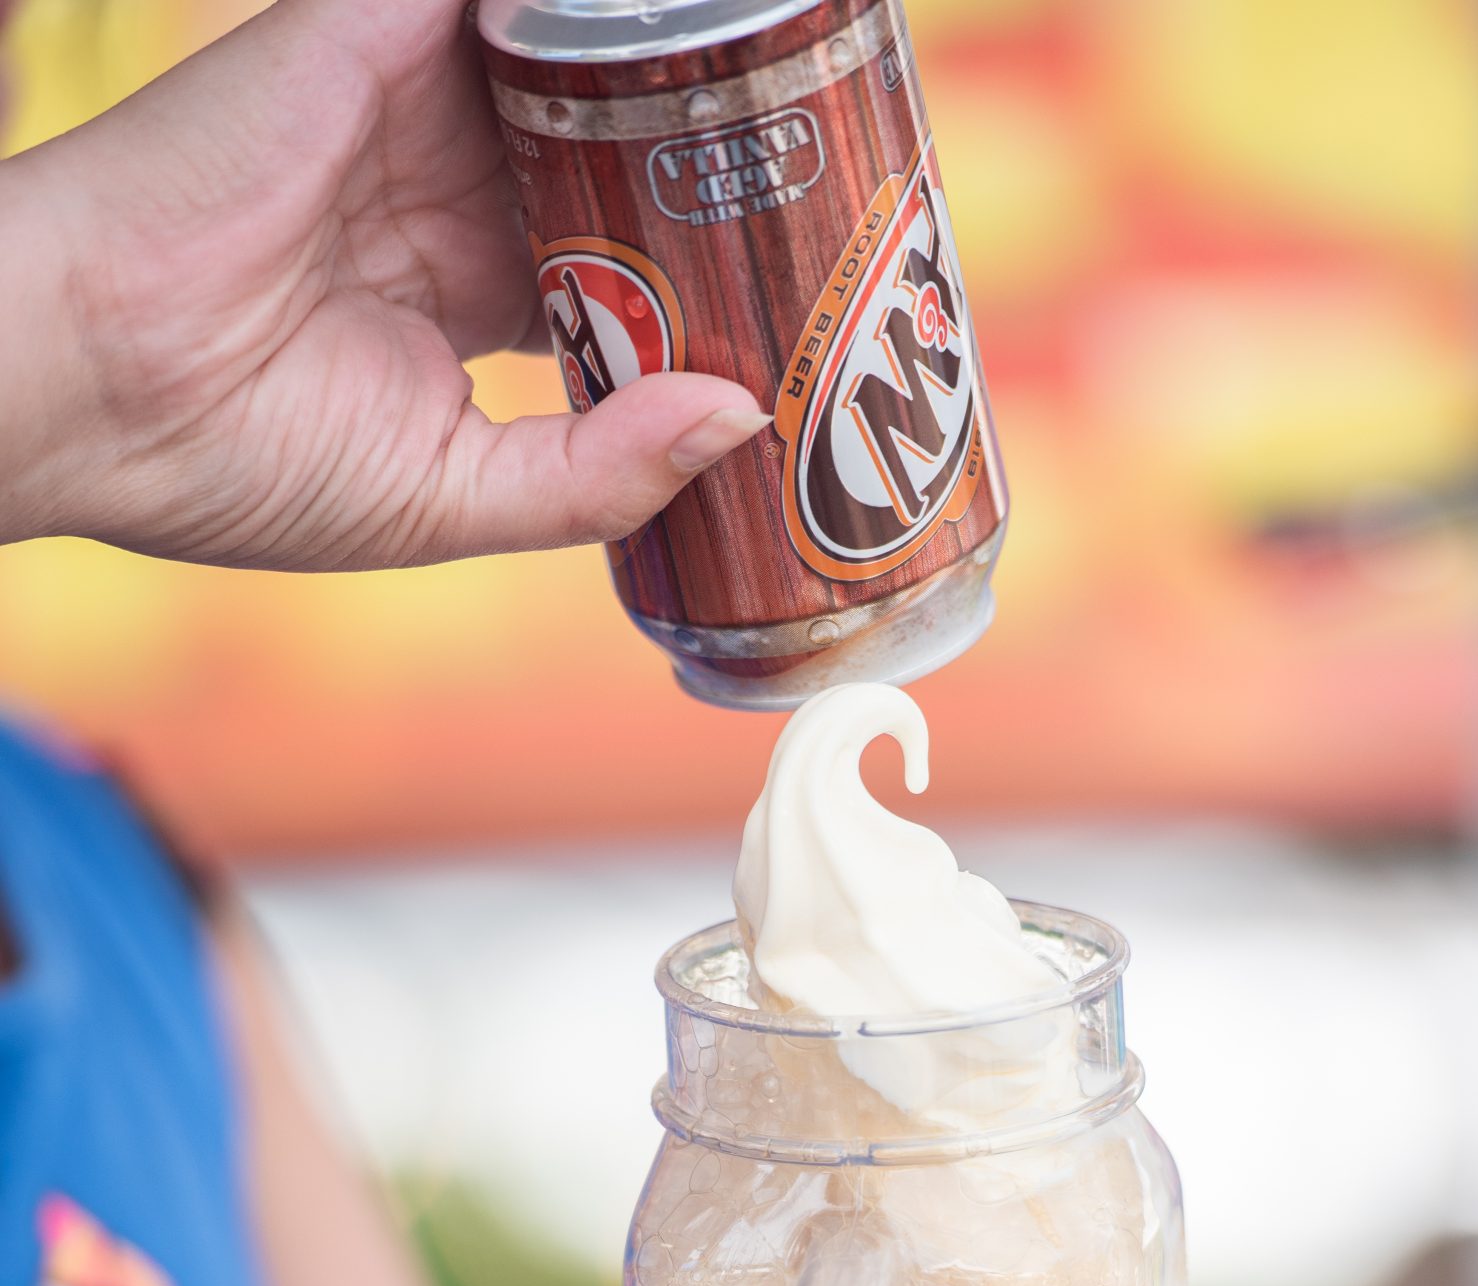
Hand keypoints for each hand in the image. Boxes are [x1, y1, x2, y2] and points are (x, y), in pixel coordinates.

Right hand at [0, 0, 766, 566]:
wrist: (95, 386)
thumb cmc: (238, 464)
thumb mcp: (454, 501)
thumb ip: (597, 472)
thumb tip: (738, 423)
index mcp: (463, 292)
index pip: (617, 261)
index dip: (708, 274)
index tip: (808, 295)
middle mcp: (450, 184)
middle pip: (619, 149)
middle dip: (720, 167)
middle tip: (839, 184)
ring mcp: (418, 98)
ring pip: (583, 50)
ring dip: (677, 60)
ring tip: (798, 73)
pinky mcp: (377, 28)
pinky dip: (599, 7)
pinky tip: (703, 22)